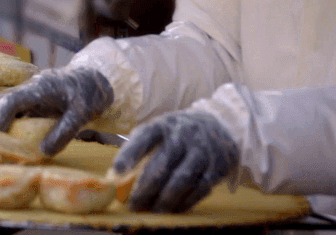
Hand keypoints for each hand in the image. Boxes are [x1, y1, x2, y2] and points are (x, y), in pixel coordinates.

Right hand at [0, 67, 113, 155]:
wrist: (95, 78)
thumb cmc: (89, 93)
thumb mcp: (82, 114)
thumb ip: (64, 132)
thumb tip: (43, 152)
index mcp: (40, 88)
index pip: (11, 101)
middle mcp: (30, 89)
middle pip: (2, 103)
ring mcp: (30, 95)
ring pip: (7, 108)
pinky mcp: (33, 102)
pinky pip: (16, 113)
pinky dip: (10, 128)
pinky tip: (12, 144)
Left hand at [113, 111, 239, 212]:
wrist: (219, 125)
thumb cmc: (177, 132)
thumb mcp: (159, 128)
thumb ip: (138, 147)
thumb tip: (116, 176)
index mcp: (164, 124)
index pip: (145, 137)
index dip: (130, 153)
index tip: (117, 170)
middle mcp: (184, 135)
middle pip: (163, 163)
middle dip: (146, 187)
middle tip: (134, 204)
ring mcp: (202, 150)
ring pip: (182, 179)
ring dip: (165, 199)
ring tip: (152, 211)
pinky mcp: (217, 166)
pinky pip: (200, 189)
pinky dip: (185, 202)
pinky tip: (173, 210)